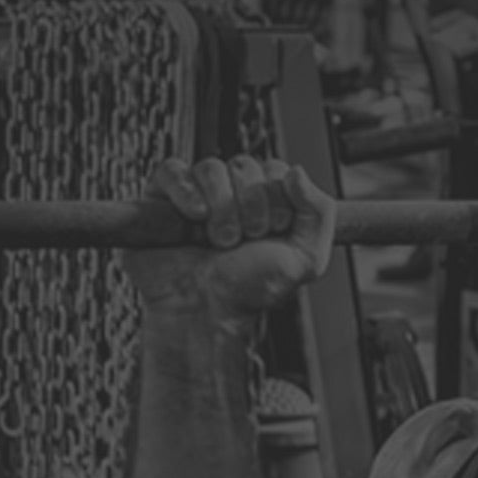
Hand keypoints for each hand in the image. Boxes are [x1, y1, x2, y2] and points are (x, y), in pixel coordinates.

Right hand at [126, 156, 336, 332]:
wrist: (205, 311)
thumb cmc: (251, 290)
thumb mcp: (305, 259)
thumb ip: (318, 213)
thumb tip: (296, 170)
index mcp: (267, 200)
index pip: (276, 169)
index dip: (278, 199)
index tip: (272, 232)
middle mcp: (232, 193)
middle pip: (245, 166)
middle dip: (250, 206)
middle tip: (243, 240)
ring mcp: (196, 193)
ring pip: (211, 167)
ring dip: (221, 205)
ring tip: (218, 240)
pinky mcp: (159, 199)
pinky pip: (171, 170)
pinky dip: (185, 189)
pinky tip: (196, 215)